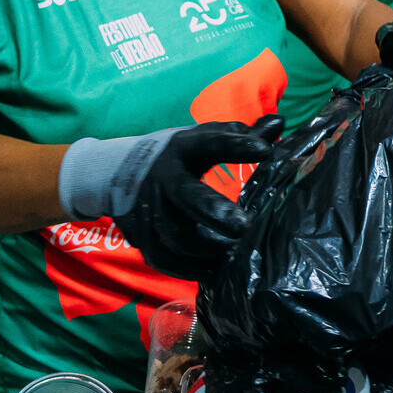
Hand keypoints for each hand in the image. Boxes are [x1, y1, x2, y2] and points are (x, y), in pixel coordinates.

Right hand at [61, 117, 283, 280]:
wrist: (113, 171)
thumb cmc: (174, 156)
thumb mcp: (200, 139)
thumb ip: (240, 135)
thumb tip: (279, 122)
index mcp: (181, 149)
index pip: (210, 143)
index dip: (237, 145)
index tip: (266, 150)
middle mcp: (161, 178)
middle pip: (188, 196)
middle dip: (216, 212)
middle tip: (245, 226)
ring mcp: (147, 209)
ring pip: (176, 234)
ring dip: (208, 246)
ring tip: (235, 251)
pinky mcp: (140, 235)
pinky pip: (164, 258)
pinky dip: (189, 268)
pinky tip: (215, 270)